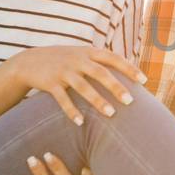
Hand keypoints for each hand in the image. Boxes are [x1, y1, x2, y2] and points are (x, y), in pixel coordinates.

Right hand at [2, 46, 144, 125]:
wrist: (29, 61)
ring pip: (82, 86)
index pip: (113, 58)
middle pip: (100, 73)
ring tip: (111, 114)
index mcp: (88, 52)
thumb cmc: (64, 61)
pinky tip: (80, 122)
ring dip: (97, 100)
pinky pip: (62, 98)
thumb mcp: (82, 55)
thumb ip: (101, 62)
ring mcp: (63, 71)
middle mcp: (77, 60)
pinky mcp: (50, 83)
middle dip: (115, 87)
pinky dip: (71, 110)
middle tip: (130, 101)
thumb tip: (129, 74)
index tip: (144, 81)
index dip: (129, 68)